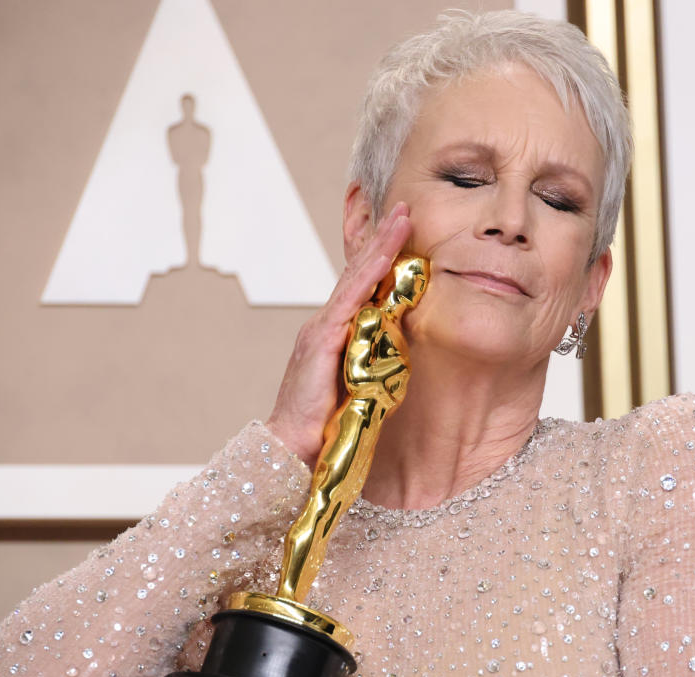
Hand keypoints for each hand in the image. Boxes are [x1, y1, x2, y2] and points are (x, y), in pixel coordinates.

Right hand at [266, 202, 411, 462]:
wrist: (290, 450)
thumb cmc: (324, 425)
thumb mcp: (357, 387)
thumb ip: (373, 364)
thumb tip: (400, 355)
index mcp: (335, 334)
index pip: (361, 287)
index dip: (380, 256)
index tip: (401, 230)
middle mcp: (326, 324)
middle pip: (358, 272)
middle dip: (381, 238)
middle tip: (404, 208)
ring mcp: (322, 329)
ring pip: (355, 279)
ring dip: (380, 246)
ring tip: (400, 219)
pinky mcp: (321, 341)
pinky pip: (349, 301)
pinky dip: (367, 276)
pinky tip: (383, 257)